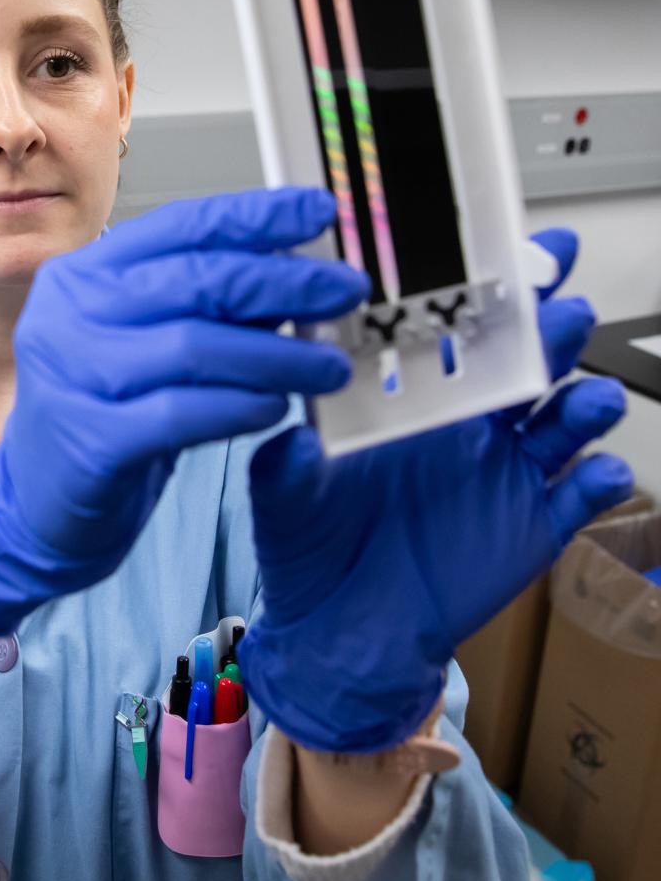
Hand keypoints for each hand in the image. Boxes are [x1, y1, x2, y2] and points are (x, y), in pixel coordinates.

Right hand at [0, 187, 367, 635]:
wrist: (35, 499)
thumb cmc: (101, 412)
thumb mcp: (142, 342)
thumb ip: (201, 305)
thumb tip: (294, 272)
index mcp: (83, 276)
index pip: (179, 227)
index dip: (256, 215)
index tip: (319, 211)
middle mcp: (68, 315)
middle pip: (193, 280)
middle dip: (283, 280)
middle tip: (344, 290)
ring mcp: (72, 376)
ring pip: (193, 346)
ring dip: (277, 353)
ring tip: (328, 365)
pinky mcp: (89, 440)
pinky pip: (182, 413)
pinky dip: (239, 406)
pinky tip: (275, 408)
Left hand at [239, 229, 633, 752]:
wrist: (339, 629)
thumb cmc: (309, 544)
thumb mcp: (283, 490)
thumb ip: (290, 455)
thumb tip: (293, 427)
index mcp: (406, 395)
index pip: (450, 325)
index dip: (478, 286)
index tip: (498, 251)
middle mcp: (465, 421)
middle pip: (523, 356)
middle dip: (547, 325)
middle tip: (556, 306)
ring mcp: (504, 469)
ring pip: (563, 416)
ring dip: (581, 396)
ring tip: (582, 392)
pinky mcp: (531, 523)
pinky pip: (579, 495)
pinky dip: (598, 479)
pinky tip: (596, 470)